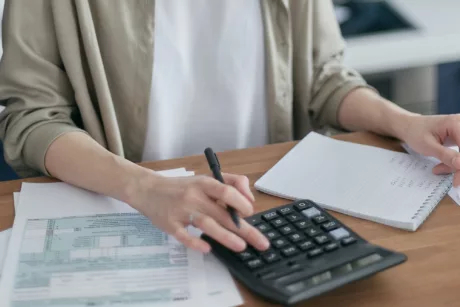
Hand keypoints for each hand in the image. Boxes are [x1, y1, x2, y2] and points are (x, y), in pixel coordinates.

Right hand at [130, 172, 269, 253]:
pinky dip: (195, 242)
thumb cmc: (182, 187)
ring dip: (225, 236)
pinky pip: (183, 235)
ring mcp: (181, 211)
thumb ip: (231, 183)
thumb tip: (249, 200)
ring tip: (241, 247)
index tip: (250, 214)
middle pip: (222, 213)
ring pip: (206, 224)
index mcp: (204, 183)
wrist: (149, 190)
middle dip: (244, 229)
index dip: (241, 203)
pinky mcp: (169, 224)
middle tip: (260, 242)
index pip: (227, 191)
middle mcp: (194, 196)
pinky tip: (207, 249)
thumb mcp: (206, 178)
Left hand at [400, 114, 459, 184]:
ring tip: (439, 169)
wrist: (410, 126)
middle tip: (454, 180)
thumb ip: (446, 156)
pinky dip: (454, 162)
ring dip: (456, 166)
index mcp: (455, 123)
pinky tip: (442, 165)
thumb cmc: (415, 133)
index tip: (457, 181)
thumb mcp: (428, 146)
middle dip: (459, 167)